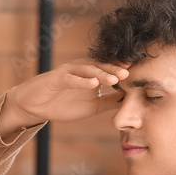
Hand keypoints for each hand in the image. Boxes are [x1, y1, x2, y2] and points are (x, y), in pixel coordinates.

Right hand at [6, 58, 129, 125]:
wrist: (35, 106)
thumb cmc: (63, 104)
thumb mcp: (92, 107)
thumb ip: (109, 102)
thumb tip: (129, 101)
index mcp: (92, 76)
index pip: (110, 72)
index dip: (123, 72)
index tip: (140, 75)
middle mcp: (82, 71)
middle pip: (102, 67)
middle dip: (116, 70)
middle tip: (130, 73)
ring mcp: (69, 72)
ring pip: (88, 70)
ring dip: (102, 73)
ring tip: (115, 79)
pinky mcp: (56, 78)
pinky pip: (71, 78)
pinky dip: (82, 81)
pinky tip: (92, 84)